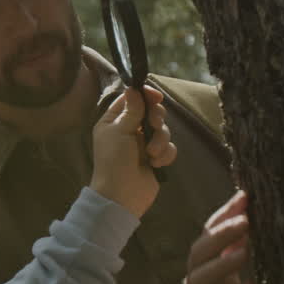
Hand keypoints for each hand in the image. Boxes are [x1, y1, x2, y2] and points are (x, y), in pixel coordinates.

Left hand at [89, 86, 176, 216]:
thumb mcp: (120, 131)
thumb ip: (131, 110)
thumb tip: (133, 88)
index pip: (132, 100)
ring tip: (151, 154)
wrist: (122, 196)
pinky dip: (165, 155)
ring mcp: (143, 144)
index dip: (144, 95)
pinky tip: (156, 164)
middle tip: (154, 125)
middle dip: (156, 118)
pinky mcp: (156, 157)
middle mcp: (129, 130)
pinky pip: (169, 147)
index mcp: (114, 121)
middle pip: (151, 112)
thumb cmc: (114, 161)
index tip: (155, 96)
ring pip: (163, 130)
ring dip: (160, 140)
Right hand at [171, 190, 253, 283]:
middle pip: (200, 250)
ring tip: (244, 251)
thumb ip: (233, 252)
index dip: (224, 213)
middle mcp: (196, 281)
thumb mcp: (225, 278)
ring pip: (200, 279)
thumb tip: (248, 220)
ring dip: (221, 263)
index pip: (209, 233)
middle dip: (221, 233)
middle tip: (246, 218)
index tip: (244, 195)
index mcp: (202, 266)